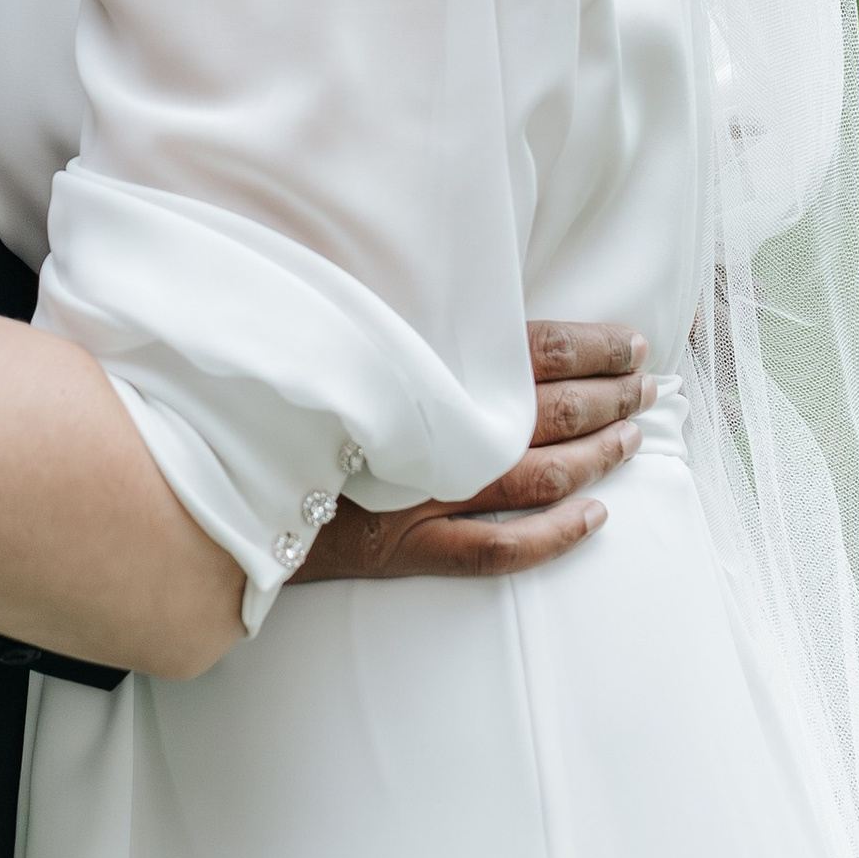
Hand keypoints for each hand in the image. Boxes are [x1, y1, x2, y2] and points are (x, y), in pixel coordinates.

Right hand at [294, 321, 651, 586]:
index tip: (632, 343)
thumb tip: (468, 308)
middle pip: (552, 412)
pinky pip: (497, 549)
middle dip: (611, 397)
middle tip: (649, 387)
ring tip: (633, 439)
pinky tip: (595, 519)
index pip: (535, 351)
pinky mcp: (404, 549)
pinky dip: (555, 536)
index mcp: (425, 368)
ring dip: (598, 456)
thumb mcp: (340, 339)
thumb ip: (404, 326)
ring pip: (540, 476)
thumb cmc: (275, 397)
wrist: (209, 474)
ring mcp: (423, 495)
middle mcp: (436, 431)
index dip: (593, 348)